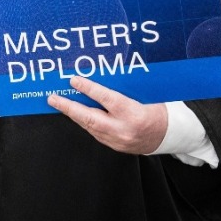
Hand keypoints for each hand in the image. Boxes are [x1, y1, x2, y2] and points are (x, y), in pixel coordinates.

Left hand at [47, 75, 167, 153]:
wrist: (167, 136)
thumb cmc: (157, 111)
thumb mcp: (145, 96)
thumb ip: (125, 89)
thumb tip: (102, 75)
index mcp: (134, 114)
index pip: (107, 99)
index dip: (89, 89)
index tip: (74, 80)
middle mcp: (124, 129)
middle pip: (90, 118)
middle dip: (69, 107)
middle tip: (53, 98)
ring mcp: (117, 140)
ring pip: (89, 126)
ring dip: (72, 114)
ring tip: (58, 103)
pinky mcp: (113, 145)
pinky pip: (94, 132)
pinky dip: (83, 121)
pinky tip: (74, 113)